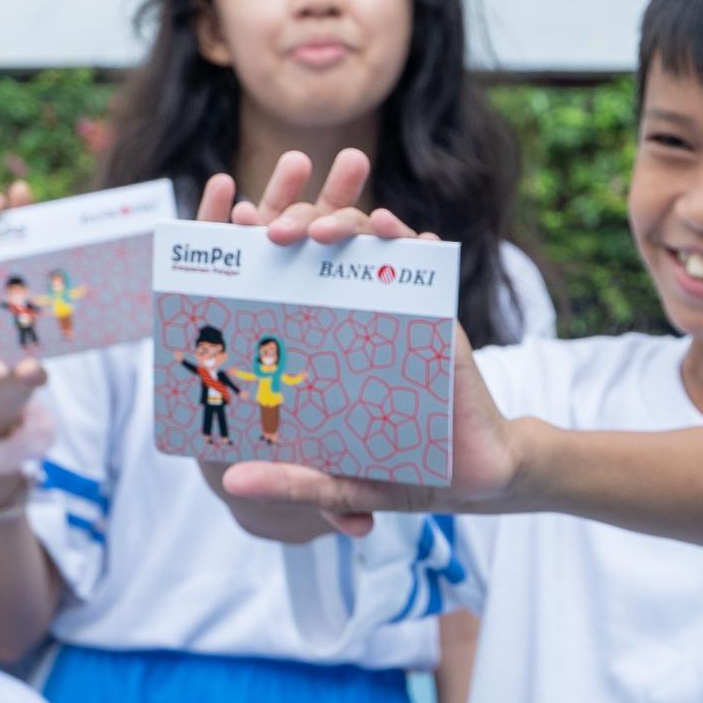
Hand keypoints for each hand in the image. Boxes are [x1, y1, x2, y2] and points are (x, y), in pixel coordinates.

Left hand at [184, 147, 515, 539]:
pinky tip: (385, 225)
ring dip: (340, 219)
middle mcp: (351, 317)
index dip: (254, 250)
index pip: (279, 282)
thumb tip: (233, 483)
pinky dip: (402, 236)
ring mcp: (393, 309)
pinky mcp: (434, 312)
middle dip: (292, 219)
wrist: (470, 477)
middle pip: (315, 247)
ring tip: (319, 230)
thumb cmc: (399, 473)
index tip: (232, 225)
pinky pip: (416, 261)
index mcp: (318, 348)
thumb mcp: (336, 483)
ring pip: (361, 242)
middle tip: (272, 231)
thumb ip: (291, 481)